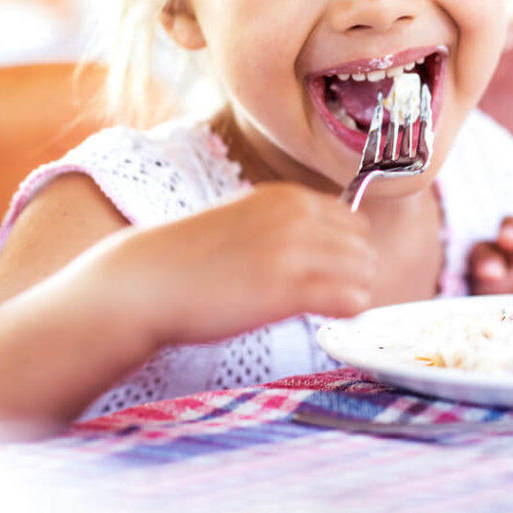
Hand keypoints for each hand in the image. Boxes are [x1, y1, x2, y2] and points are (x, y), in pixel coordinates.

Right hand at [101, 181, 376, 346]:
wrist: (148, 280)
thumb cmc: (192, 256)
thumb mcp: (246, 218)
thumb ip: (286, 223)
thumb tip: (325, 243)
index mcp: (288, 197)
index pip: (351, 219)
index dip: (347, 249)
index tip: (331, 269)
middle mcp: (297, 217)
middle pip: (363, 246)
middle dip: (354, 271)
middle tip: (331, 292)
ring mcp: (294, 252)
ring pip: (363, 272)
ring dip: (353, 291)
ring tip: (326, 307)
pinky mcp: (287, 290)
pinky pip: (349, 298)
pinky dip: (348, 309)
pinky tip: (329, 316)